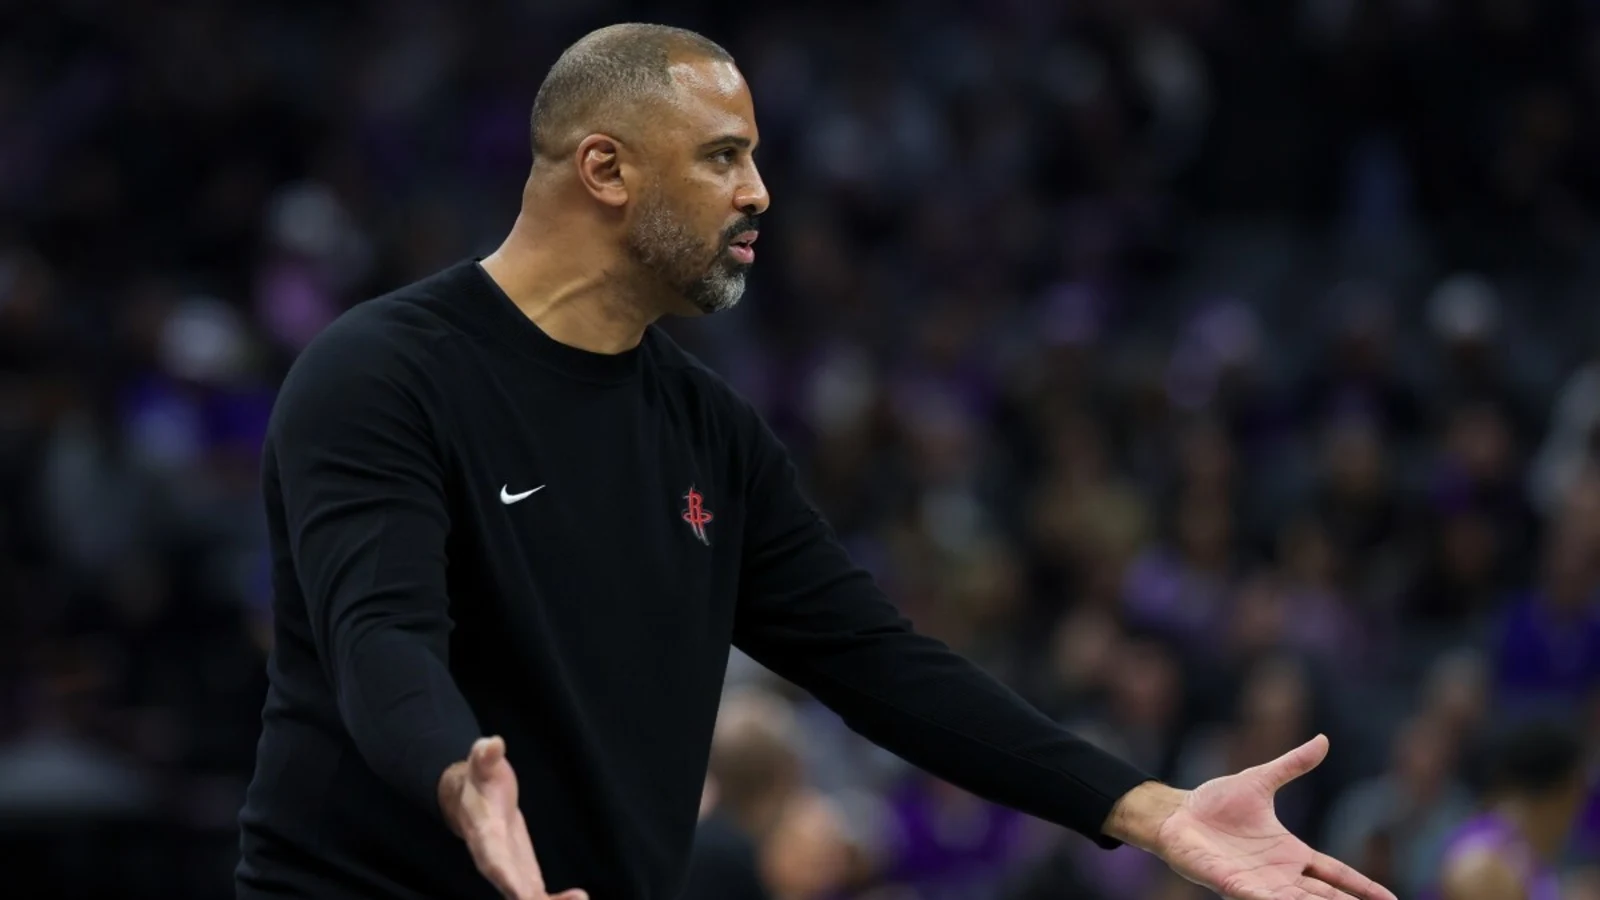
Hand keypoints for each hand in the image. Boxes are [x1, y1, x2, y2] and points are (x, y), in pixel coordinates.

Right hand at [439, 736, 587, 899]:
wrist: (470, 800)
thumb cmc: (479, 780)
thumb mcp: (481, 764)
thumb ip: (485, 756)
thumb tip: (493, 742)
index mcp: (484, 835)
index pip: (494, 860)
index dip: (506, 877)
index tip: (521, 894)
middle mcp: (494, 860)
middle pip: (512, 888)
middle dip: (532, 899)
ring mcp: (509, 870)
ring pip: (527, 896)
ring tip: (580, 899)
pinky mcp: (522, 872)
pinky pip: (537, 893)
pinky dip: (555, 899)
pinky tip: (579, 897)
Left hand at [1107, 735, 1395, 899]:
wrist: (1177, 813)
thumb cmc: (1215, 803)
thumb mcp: (1260, 780)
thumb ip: (1292, 765)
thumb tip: (1323, 740)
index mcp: (1291, 852)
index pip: (1336, 873)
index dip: (1362, 886)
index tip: (1391, 899)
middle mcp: (1279, 873)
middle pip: (1323, 896)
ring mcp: (1257, 883)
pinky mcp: (1232, 885)